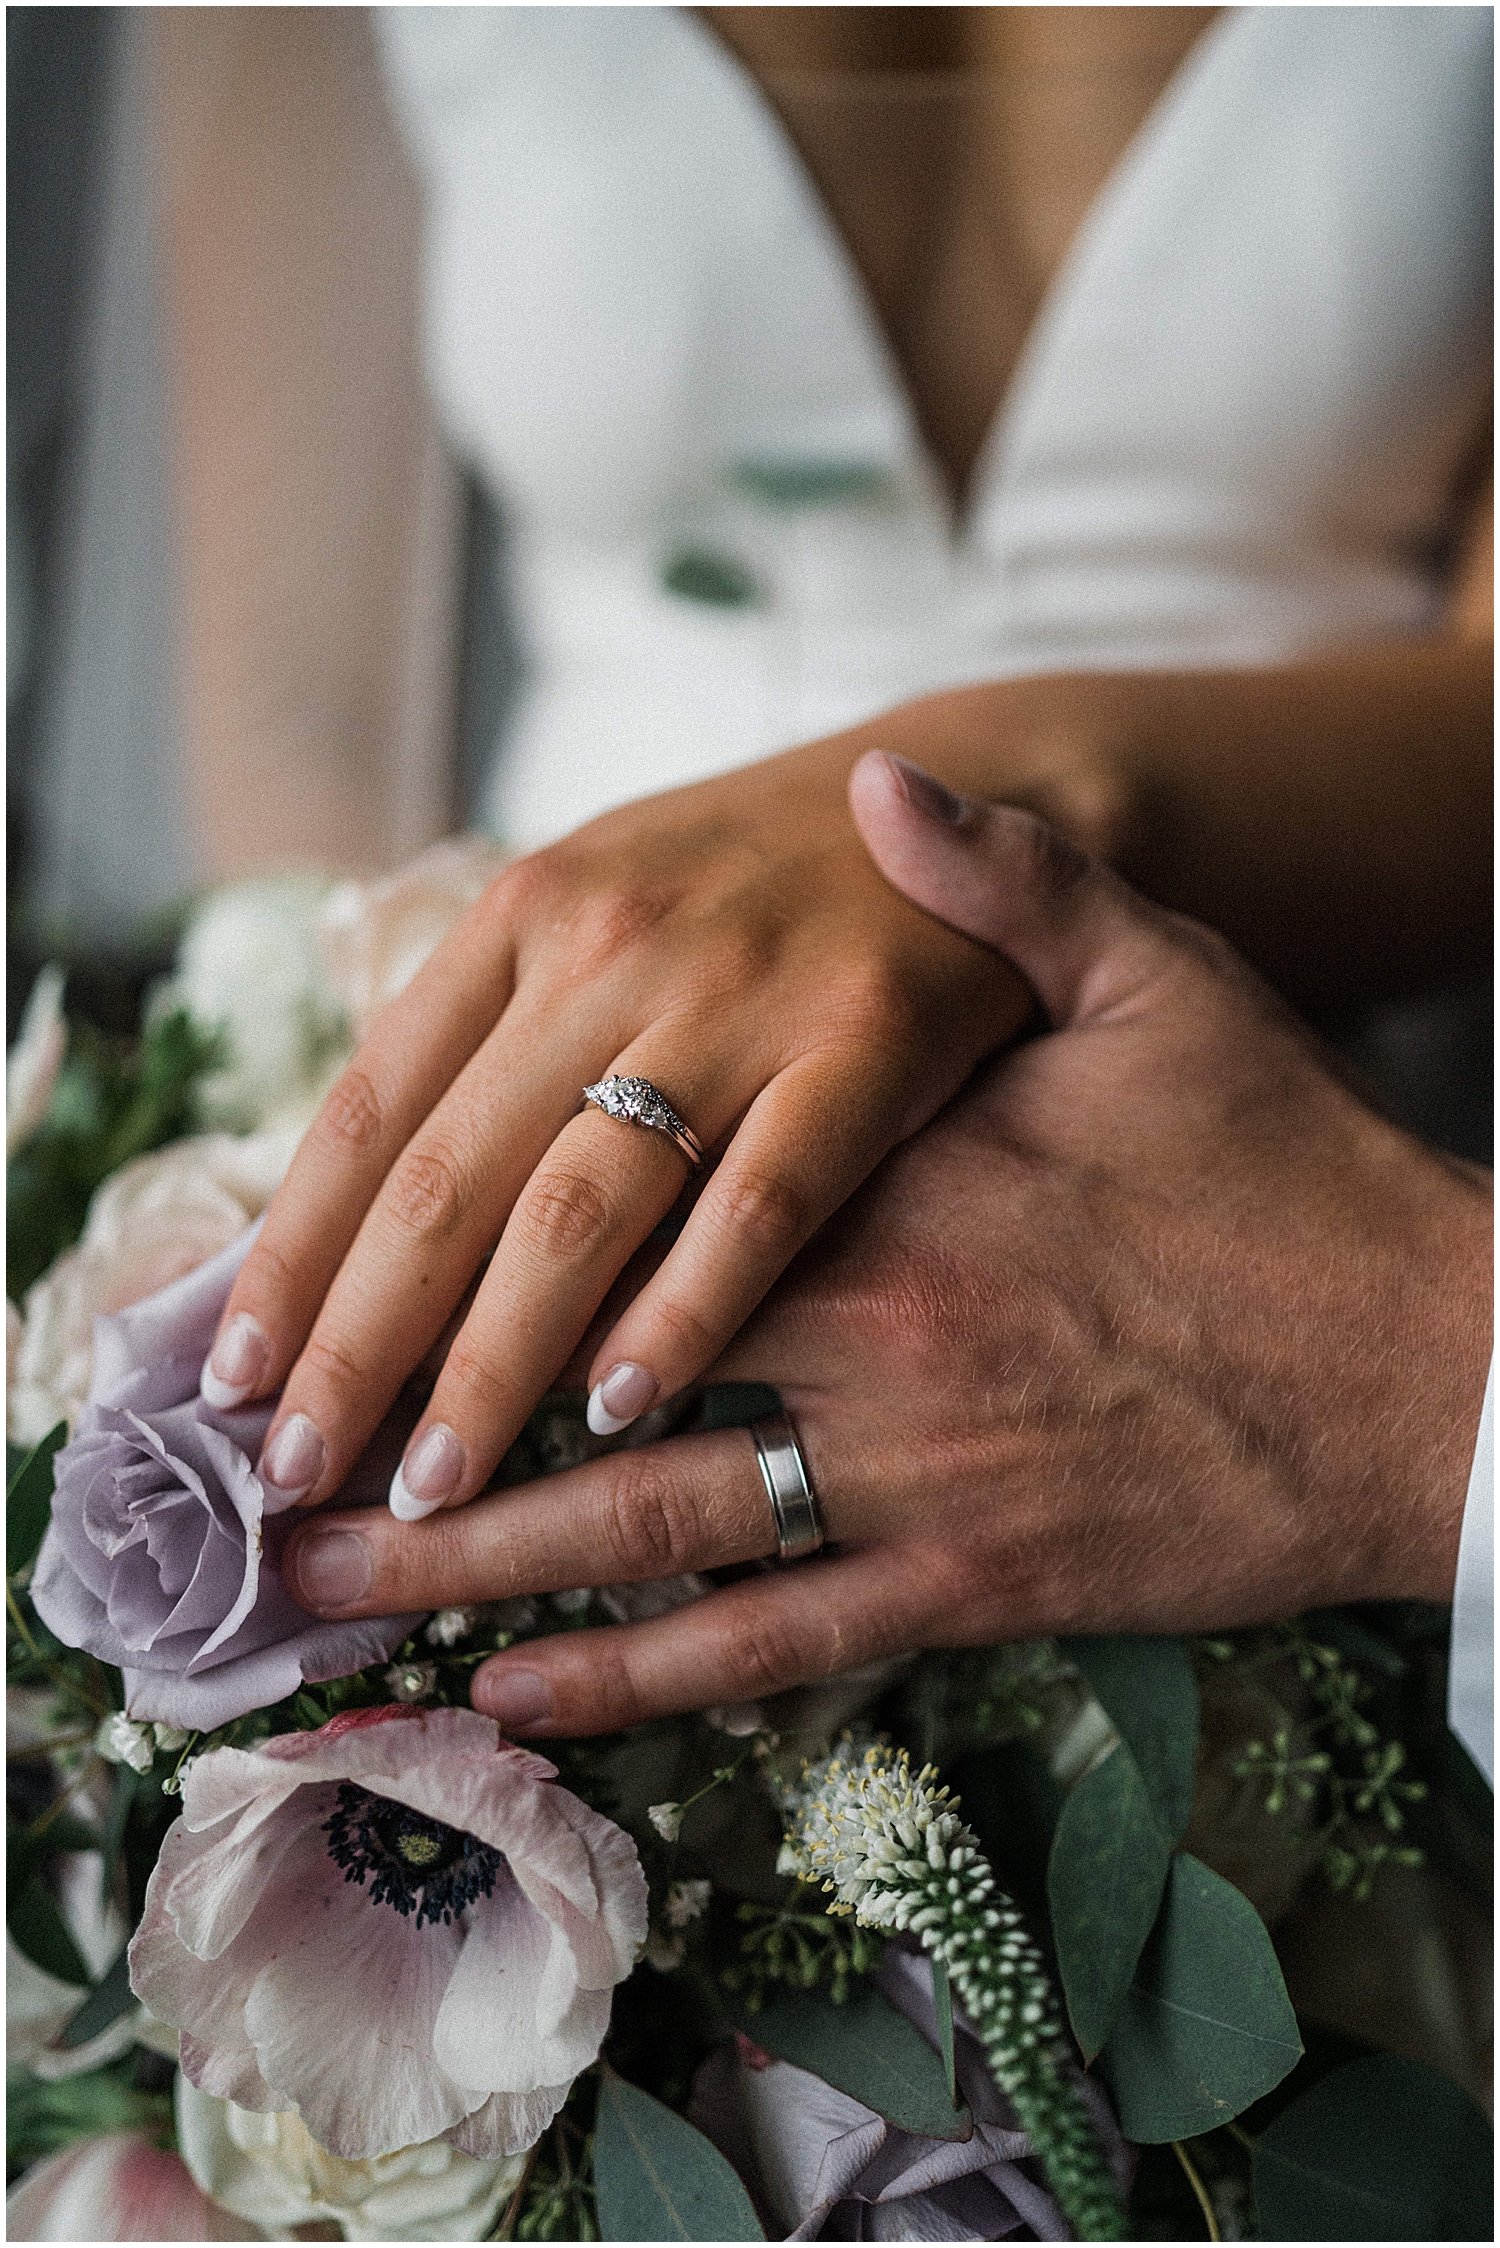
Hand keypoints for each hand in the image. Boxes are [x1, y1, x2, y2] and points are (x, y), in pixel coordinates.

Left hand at [199, 714, 1060, 1519]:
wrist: (985, 773)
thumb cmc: (769, 878)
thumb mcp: (609, 892)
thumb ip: (493, 1022)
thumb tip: (352, 1193)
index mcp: (527, 912)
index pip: (368, 1106)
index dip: (289, 1252)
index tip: (229, 1377)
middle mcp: (609, 944)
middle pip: (446, 1178)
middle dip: (356, 1345)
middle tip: (288, 1474)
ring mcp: (740, 995)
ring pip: (577, 1210)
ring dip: (493, 1366)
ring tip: (431, 1490)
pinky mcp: (868, 1046)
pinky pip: (759, 1206)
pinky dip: (685, 1310)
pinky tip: (623, 1411)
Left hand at [282, 756, 1490, 1732]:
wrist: (1419, 1364)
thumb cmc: (1284, 1173)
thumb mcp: (1159, 985)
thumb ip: (1006, 884)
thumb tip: (884, 772)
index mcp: (879, 1175)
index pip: (629, 1199)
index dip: (476, 1239)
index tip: (353, 1268)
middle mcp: (865, 1329)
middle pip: (591, 1377)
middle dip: (423, 1418)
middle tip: (276, 1464)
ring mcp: (910, 1470)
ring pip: (650, 1525)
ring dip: (478, 1557)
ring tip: (337, 1579)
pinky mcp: (967, 1581)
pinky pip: (774, 1639)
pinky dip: (637, 1674)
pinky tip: (518, 1689)